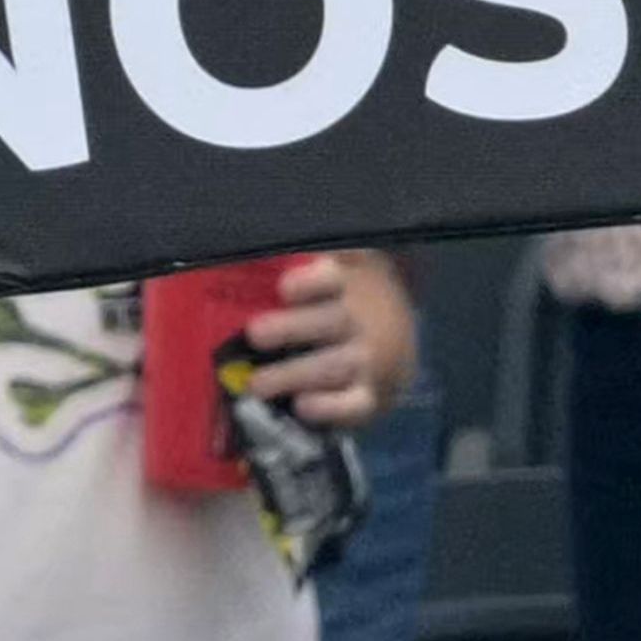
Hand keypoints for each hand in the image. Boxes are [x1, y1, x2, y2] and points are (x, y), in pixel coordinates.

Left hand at [245, 252, 416, 430]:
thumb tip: (257, 231)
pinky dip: (330, 409)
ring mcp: (360, 363)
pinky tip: (303, 407)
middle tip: (255, 333)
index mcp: (337, 289)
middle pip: (329, 322)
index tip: (284, 287)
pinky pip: (353, 405)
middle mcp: (351, 324)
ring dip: (295, 374)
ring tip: (257, 384)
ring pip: (334, 366)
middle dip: (292, 328)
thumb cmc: (327, 306)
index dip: (310, 282)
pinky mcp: (363, 400)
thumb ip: (298, 255)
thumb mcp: (325, 272)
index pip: (330, 279)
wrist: (384, 347)